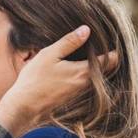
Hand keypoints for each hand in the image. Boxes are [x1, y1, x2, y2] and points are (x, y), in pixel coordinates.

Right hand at [0, 26, 117, 137]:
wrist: (23, 108)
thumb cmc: (34, 81)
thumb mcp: (49, 55)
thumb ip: (69, 42)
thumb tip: (87, 30)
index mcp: (84, 72)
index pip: (111, 60)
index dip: (114, 49)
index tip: (111, 39)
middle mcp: (86, 85)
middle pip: (108, 69)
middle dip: (108, 57)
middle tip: (104, 44)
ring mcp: (81, 94)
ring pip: (98, 78)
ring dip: (97, 67)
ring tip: (91, 53)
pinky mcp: (73, 99)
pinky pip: (88, 85)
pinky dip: (88, 75)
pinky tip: (77, 67)